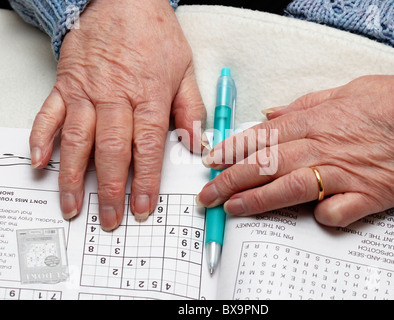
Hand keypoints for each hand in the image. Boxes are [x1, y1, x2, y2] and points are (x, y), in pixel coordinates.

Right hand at [29, 0, 205, 229]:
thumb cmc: (154, 34)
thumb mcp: (185, 68)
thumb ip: (190, 108)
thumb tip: (196, 143)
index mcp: (148, 96)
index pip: (147, 148)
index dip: (146, 182)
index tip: (142, 207)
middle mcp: (115, 98)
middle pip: (111, 151)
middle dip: (110, 190)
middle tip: (109, 218)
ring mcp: (86, 92)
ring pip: (77, 140)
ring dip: (72, 177)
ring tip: (71, 205)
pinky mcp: (65, 84)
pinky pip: (49, 114)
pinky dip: (41, 138)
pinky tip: (39, 162)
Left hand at [197, 75, 393, 226]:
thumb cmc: (392, 101)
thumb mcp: (343, 91)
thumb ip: (303, 105)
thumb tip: (272, 113)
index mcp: (314, 122)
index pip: (261, 138)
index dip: (232, 150)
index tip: (212, 161)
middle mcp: (321, 148)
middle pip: (265, 165)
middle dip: (230, 180)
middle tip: (208, 192)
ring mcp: (342, 174)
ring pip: (287, 188)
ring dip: (255, 200)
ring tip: (231, 208)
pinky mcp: (367, 195)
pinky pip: (336, 212)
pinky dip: (321, 216)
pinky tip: (312, 217)